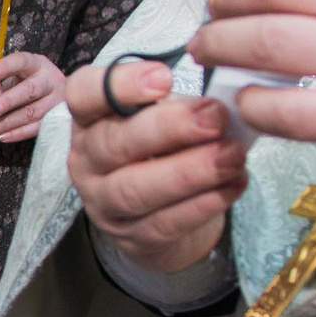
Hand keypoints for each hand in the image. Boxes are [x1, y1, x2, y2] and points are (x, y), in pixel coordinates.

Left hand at [0, 52, 66, 142]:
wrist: (56, 94)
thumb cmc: (26, 81)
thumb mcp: (16, 74)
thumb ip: (1, 81)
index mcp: (38, 64)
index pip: (22, 62)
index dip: (5, 67)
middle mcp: (50, 80)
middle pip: (29, 90)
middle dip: (7, 102)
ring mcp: (56, 101)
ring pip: (31, 113)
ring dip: (7, 123)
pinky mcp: (57, 119)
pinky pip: (36, 128)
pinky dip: (18, 133)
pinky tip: (1, 136)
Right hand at [66, 60, 246, 273]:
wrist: (162, 212)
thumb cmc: (162, 149)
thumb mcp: (162, 117)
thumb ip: (178, 106)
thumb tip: (218, 107)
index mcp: (90, 119)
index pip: (83, 94)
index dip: (119, 85)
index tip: (164, 78)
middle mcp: (86, 161)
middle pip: (113, 143)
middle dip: (169, 128)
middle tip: (216, 117)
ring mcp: (103, 203)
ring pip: (136, 189)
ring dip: (189, 172)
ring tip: (232, 155)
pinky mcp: (132, 238)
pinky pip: (165, 223)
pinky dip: (202, 204)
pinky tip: (232, 184)